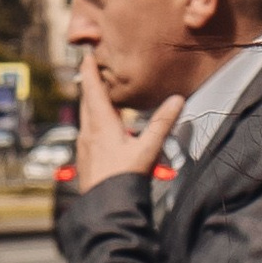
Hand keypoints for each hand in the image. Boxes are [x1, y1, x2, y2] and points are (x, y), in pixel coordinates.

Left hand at [72, 53, 183, 188]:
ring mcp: (84, 146)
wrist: (106, 208)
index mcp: (101, 124)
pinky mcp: (85, 159)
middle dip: (90, 84)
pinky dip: (93, 123)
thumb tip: (176, 100)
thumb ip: (161, 124)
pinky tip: (102, 130)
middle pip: (86, 101)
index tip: (87, 54)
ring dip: (91, 104)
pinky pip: (87, 133)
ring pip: (86, 118)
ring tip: (99, 96)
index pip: (93, 89)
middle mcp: (88, 132)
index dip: (90, 70)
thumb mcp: (147, 149)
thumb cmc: (124, 179)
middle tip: (93, 70)